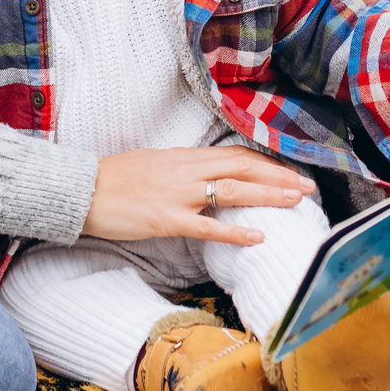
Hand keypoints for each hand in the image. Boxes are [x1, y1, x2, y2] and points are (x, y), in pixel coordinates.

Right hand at [84, 146, 312, 247]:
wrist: (81, 190)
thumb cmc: (112, 180)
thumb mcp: (151, 164)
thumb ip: (180, 169)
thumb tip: (201, 175)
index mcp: (183, 157)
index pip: (235, 154)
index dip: (266, 163)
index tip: (290, 172)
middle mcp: (186, 170)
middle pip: (243, 167)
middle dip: (279, 176)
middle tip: (308, 187)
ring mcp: (177, 194)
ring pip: (233, 189)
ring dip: (269, 194)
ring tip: (296, 201)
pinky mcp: (166, 219)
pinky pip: (208, 225)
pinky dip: (236, 230)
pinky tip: (258, 236)